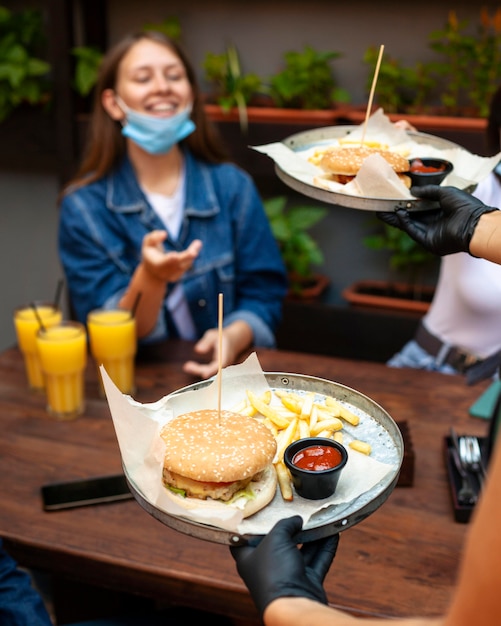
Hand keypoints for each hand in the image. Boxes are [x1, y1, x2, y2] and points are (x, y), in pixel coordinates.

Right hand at [141, 230, 201, 282]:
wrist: (153, 273)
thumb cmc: (150, 254)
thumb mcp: (147, 244)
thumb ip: (153, 237)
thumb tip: (165, 233)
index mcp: (157, 263)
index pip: (164, 262)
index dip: (169, 259)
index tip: (174, 255)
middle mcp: (166, 271)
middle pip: (178, 263)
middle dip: (186, 256)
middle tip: (195, 249)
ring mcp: (173, 275)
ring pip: (186, 263)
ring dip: (193, 251)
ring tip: (198, 243)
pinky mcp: (179, 276)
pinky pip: (187, 264)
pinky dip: (191, 255)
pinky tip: (195, 248)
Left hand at [183, 321, 252, 378]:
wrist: (235, 340)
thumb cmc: (223, 336)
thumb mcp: (213, 335)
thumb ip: (206, 342)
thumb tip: (198, 350)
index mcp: (227, 355)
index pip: (221, 365)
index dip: (213, 370)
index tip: (204, 374)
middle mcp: (226, 364)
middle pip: (214, 371)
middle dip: (200, 370)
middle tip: (186, 366)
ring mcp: (223, 367)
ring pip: (210, 372)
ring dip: (198, 370)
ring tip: (187, 366)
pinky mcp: (219, 368)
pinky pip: (209, 371)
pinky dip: (199, 369)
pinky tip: (189, 366)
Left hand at [230, 516, 339, 617]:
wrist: (294, 606)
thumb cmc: (275, 572)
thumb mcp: (276, 538)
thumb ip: (285, 525)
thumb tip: (296, 520)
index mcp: (249, 559)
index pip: (243, 541)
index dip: (249, 528)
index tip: (257, 514)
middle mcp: (267, 568)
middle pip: (278, 544)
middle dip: (290, 529)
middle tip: (299, 514)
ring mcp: (287, 576)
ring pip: (301, 552)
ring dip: (312, 537)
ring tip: (320, 520)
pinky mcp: (305, 583)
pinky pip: (317, 562)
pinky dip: (325, 548)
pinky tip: (333, 534)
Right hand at [377, 185, 497, 255]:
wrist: (473, 223)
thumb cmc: (465, 206)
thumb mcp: (445, 192)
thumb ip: (428, 191)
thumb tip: (412, 191)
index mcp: (439, 211)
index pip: (418, 208)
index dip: (406, 203)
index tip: (394, 198)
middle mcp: (433, 223)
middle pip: (410, 218)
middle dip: (395, 212)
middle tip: (381, 206)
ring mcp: (429, 233)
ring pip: (408, 225)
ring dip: (395, 218)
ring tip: (382, 211)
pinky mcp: (427, 241)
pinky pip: (413, 231)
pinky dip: (405, 222)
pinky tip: (398, 213)